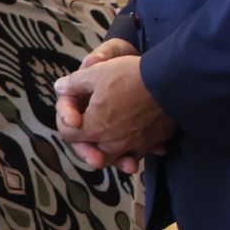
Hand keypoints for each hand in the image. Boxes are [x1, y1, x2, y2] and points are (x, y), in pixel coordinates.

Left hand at [53, 55, 175, 171]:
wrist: (169, 81)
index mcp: (93, 128)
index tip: (71, 113)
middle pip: (92, 151)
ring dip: (112, 152)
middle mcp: (112, 143)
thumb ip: (73, 84)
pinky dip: (138, 148)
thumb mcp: (95, 73)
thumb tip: (60, 87)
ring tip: (112, 141)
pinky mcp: (154, 143)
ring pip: (116, 157)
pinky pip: (141, 152)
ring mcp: (134, 146)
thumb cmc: (129, 76)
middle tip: (88, 131)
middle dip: (87, 143)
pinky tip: (139, 139)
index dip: (65, 122)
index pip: (68, 134)